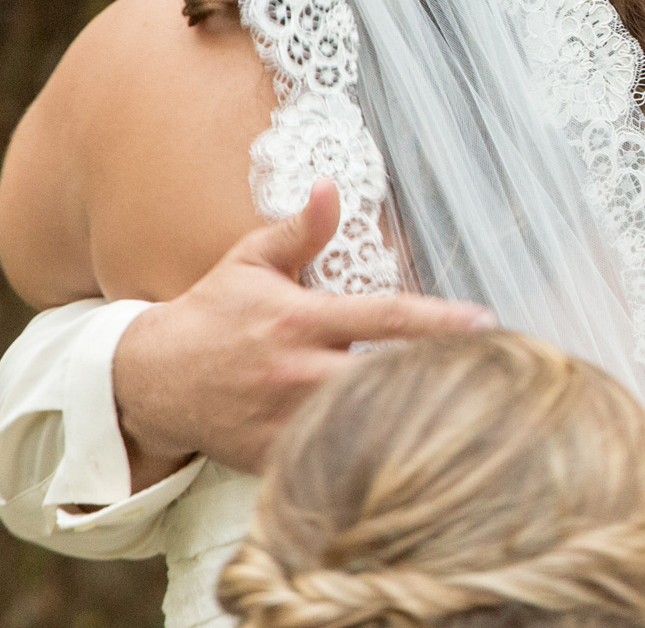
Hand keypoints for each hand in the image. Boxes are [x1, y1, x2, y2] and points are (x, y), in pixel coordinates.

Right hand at [112, 180, 491, 483]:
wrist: (150, 380)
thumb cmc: (213, 314)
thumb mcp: (251, 262)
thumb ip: (300, 231)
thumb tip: (332, 187)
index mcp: (300, 319)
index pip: (385, 318)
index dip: (440, 321)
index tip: (485, 322)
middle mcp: (297, 370)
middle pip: (387, 376)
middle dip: (439, 376)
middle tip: (495, 373)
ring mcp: (286, 418)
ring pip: (366, 422)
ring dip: (413, 416)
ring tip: (470, 410)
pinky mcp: (274, 455)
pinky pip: (334, 457)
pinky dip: (370, 453)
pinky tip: (413, 450)